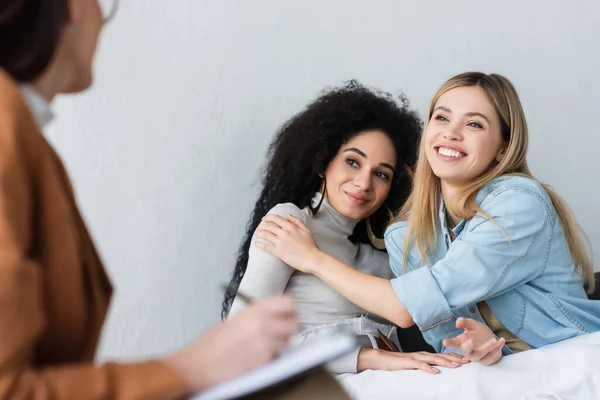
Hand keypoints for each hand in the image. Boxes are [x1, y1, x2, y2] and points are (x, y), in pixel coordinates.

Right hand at [166, 296, 298, 393]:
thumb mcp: (235, 320)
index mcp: (254, 310)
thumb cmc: (210, 346)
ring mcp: (265, 342)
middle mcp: (262, 323)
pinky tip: (256, 359)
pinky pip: (278, 358)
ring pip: (289, 342)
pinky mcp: (264, 361)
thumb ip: (257, 316)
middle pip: (295, 323)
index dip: (290, 311)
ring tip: (263, 349)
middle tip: (280, 336)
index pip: (288, 302)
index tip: (288, 317)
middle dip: (289, 330)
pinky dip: (271, 359)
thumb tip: (275, 318)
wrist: (196, 366)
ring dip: (281, 346)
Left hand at [254, 214, 321, 273]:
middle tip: (259, 227)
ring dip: (259, 233)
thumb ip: (297, 221)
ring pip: (266, 234)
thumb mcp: (306, 230)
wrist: (312, 259)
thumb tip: (289, 216)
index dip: (268, 217)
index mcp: (291, 227)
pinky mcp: (279, 252)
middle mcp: (285, 233)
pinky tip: (256, 244)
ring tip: (257, 234)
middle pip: (269, 226)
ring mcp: (281, 242)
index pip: (276, 218)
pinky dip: (260, 244)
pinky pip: (266, 247)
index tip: (264, 219)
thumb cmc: (311, 246)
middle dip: (262, 225)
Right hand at [357, 348, 468, 373]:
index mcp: (424, 355)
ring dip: (446, 362)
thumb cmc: (398, 362)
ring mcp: (416, 358)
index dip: (454, 357)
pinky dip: (428, 368)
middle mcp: (422, 354)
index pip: (442, 355)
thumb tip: (436, 369)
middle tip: (467, 361)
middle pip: (441, 356)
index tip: (466, 359)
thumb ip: (425, 365)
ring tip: (456, 365)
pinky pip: (420, 365)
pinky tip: (436, 371)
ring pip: (434, 359)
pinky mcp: (409, 362)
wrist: (382, 358)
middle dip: (455, 358)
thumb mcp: (414, 364)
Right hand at [442, 317, 504, 364]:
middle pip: (466, 351)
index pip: (454, 343)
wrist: (492, 341)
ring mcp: (479, 356)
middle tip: (470, 340)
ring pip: (481, 354)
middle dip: (467, 347)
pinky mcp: (488, 359)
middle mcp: (469, 351)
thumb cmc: (479, 333)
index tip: (444, 342)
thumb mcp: (472, 324)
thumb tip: (457, 323)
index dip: (449, 343)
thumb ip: (465, 322)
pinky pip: (492, 355)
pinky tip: (501, 340)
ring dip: (487, 347)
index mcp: (462, 342)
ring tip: (494, 339)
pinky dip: (498, 348)